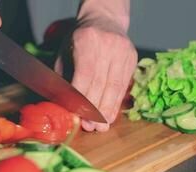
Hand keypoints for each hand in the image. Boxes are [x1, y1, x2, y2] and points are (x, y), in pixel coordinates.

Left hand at [55, 2, 136, 131]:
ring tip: (101, 126)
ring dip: (107, 109)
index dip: (82, 98)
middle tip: (90, 127)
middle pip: (102, 83)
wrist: (105, 19)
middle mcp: (108, 45)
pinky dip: (116, 102)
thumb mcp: (65, 52)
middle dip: (95, 108)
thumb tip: (63, 105)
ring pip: (115, 86)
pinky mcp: (132, 58)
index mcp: (86, 39)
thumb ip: (63, 77)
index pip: (85, 74)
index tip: (78, 115)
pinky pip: (123, 84)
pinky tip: (111, 115)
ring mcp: (123, 51)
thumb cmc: (79, 39)